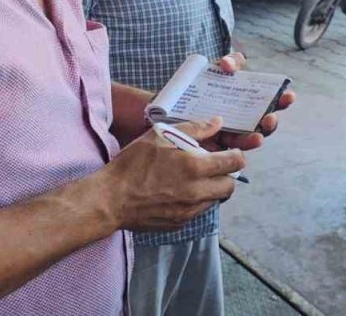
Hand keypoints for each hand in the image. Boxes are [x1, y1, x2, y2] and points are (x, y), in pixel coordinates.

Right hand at [102, 119, 243, 232]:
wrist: (110, 199)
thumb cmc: (132, 164)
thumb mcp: (159, 136)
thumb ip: (193, 128)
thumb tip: (217, 122)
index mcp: (194, 167)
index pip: (234, 163)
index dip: (236, 156)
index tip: (230, 153)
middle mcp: (196, 192)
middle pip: (230, 186)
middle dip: (227, 175)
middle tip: (213, 167)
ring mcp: (189, 211)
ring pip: (216, 200)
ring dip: (212, 189)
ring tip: (194, 179)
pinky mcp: (180, 223)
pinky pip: (199, 212)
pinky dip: (197, 202)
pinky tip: (180, 192)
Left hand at [200, 53, 296, 150]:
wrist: (174, 102)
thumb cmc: (199, 85)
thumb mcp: (215, 69)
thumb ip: (229, 61)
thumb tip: (229, 64)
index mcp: (247, 101)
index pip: (270, 102)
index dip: (282, 100)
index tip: (289, 96)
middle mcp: (242, 119)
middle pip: (262, 124)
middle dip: (270, 123)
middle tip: (270, 119)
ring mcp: (229, 134)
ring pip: (247, 140)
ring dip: (255, 139)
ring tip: (258, 137)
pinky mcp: (214, 148)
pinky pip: (226, 152)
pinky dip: (233, 151)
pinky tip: (237, 150)